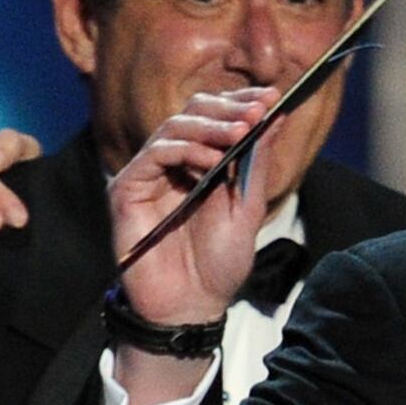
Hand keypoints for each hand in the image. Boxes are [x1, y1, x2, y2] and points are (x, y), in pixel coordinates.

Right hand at [104, 80, 282, 355]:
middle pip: (194, 113)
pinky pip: (154, 155)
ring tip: (240, 132)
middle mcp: (173, 163)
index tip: (273, 97)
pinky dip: (184, 150)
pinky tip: (211, 160)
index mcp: (201, 164)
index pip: (216, 118)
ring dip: (210, 126)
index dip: (242, 103)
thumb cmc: (217, 265)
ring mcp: (149, 175)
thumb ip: (256, 162)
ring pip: (174, 127)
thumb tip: (277, 116)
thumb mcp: (246, 208)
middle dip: (229, 108)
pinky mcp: (128, 190)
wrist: (190, 307)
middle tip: (258, 110)